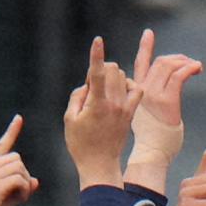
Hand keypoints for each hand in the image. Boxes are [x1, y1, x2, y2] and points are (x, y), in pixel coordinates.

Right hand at [0, 114, 37, 205]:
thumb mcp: (0, 199)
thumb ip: (17, 188)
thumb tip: (36, 181)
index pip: (0, 146)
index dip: (12, 132)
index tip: (19, 119)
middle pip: (17, 158)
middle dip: (23, 174)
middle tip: (21, 194)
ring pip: (19, 168)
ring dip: (24, 183)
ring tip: (19, 199)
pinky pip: (19, 180)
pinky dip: (24, 190)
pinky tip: (18, 201)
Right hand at [65, 36, 142, 189]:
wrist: (100, 164)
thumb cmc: (80, 144)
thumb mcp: (69, 119)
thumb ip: (77, 96)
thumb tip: (88, 84)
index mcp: (97, 104)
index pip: (98, 73)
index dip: (96, 55)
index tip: (98, 40)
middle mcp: (114, 103)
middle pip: (112, 69)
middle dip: (100, 69)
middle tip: (91, 86)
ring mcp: (125, 107)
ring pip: (122, 76)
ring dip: (112, 77)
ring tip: (102, 93)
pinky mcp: (131, 112)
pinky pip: (137, 89)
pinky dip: (128, 85)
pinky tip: (119, 92)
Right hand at [128, 29, 203, 171]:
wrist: (151, 154)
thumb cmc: (151, 140)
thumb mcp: (143, 115)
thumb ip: (145, 100)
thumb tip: (151, 94)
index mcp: (136, 92)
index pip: (140, 64)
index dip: (145, 47)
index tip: (149, 33)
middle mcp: (142, 90)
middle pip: (160, 62)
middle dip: (177, 58)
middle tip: (189, 63)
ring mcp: (153, 94)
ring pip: (169, 65)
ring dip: (186, 62)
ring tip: (196, 67)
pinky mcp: (167, 100)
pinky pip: (179, 76)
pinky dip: (190, 68)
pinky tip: (198, 69)